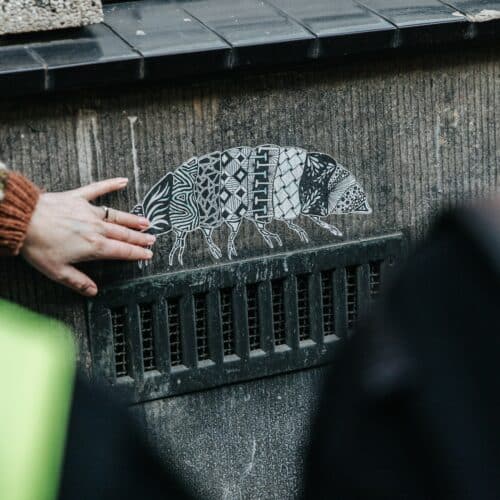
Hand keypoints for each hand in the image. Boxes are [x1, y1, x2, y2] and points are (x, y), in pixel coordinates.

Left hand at [21, 178, 154, 296]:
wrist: (23, 220)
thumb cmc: (38, 245)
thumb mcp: (57, 271)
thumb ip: (78, 282)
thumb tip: (93, 291)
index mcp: (94, 246)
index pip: (122, 251)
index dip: (137, 254)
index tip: (148, 254)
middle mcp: (96, 228)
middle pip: (124, 234)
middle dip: (140, 238)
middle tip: (152, 239)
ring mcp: (88, 211)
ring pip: (117, 216)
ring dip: (132, 219)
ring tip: (146, 221)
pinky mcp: (77, 198)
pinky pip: (97, 189)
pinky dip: (111, 185)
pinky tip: (123, 181)